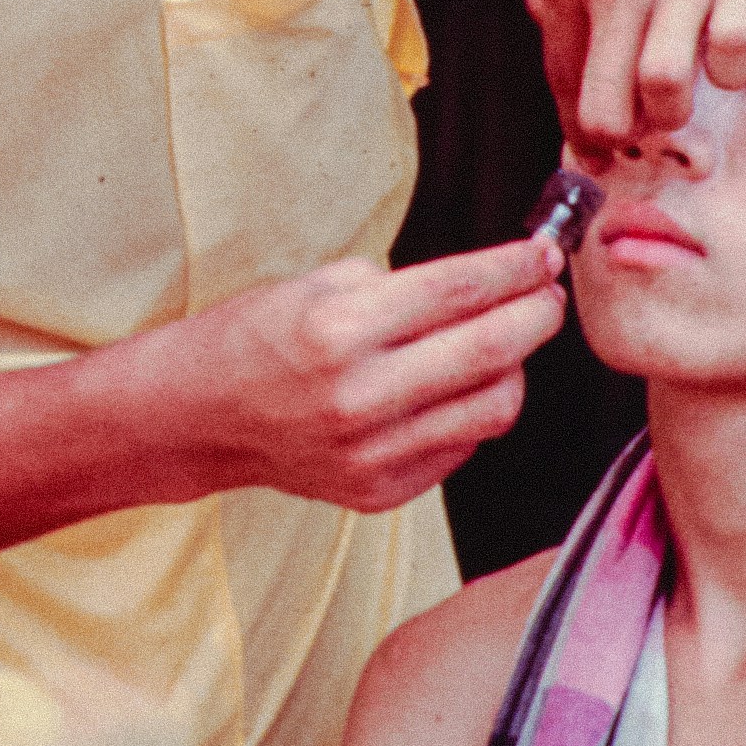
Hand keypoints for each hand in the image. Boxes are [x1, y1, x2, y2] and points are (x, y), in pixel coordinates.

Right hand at [162, 239, 567, 513]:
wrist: (197, 418)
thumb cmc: (253, 338)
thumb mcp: (316, 284)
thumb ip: (400, 287)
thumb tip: (486, 283)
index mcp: (338, 330)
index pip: (460, 291)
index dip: (515, 268)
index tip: (545, 254)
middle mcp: (358, 397)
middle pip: (492, 350)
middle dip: (538, 312)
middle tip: (548, 292)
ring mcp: (371, 453)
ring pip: (493, 408)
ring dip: (516, 367)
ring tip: (508, 341)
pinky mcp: (378, 492)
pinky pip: (461, 446)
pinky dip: (474, 410)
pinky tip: (459, 386)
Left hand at [526, 0, 745, 147]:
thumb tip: (553, 40)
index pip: (560, 83)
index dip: (581, 129)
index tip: (602, 145)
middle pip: (606, 110)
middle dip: (623, 139)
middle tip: (642, 132)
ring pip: (666, 98)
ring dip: (675, 115)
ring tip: (683, 91)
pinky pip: (734, 61)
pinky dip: (731, 71)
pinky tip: (726, 43)